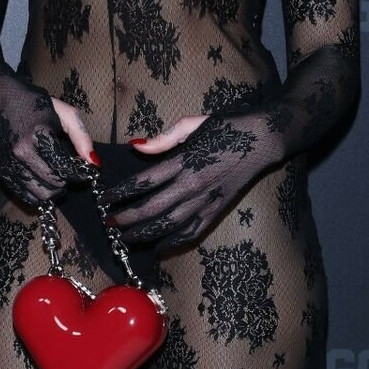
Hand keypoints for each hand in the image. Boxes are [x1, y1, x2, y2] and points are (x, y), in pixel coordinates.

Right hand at [0, 81, 90, 208]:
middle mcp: (22, 151)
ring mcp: (10, 163)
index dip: (80, 174)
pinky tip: (43, 182)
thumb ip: (82, 137)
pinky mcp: (3, 171)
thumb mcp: (64, 113)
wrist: (0, 100)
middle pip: (54, 184)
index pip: (65, 167)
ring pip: (40, 194)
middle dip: (67, 182)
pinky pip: (25, 195)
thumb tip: (94, 163)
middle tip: (70, 173)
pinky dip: (38, 194)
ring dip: (54, 191)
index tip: (85, 172)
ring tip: (58, 178)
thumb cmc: (36, 104)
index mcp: (39, 134)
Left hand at [100, 111, 275, 247]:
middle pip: (152, 208)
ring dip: (145, 234)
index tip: (105, 198)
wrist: (263, 139)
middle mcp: (194, 185)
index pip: (144, 182)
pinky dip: (174, 241)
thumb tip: (136, 147)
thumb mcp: (192, 123)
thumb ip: (163, 139)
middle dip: (126, 218)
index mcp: (185, 161)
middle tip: (108, 223)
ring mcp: (207, 200)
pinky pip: (193, 232)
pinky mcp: (218, 210)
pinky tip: (159, 245)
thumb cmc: (227, 126)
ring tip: (126, 238)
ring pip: (170, 225)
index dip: (121, 193)